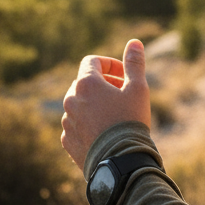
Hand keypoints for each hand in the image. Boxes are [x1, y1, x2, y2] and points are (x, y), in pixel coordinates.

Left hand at [61, 39, 151, 171]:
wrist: (119, 163)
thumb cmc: (130, 121)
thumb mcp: (138, 88)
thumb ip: (134, 63)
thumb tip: (134, 42)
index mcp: (86, 84)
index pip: (92, 61)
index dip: (109, 64)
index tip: (123, 76)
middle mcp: (70, 100)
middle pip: (84, 82)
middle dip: (103, 84)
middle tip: (122, 95)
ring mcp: (67, 122)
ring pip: (79, 105)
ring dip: (94, 105)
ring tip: (115, 117)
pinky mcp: (67, 141)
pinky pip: (75, 125)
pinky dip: (88, 124)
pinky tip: (105, 133)